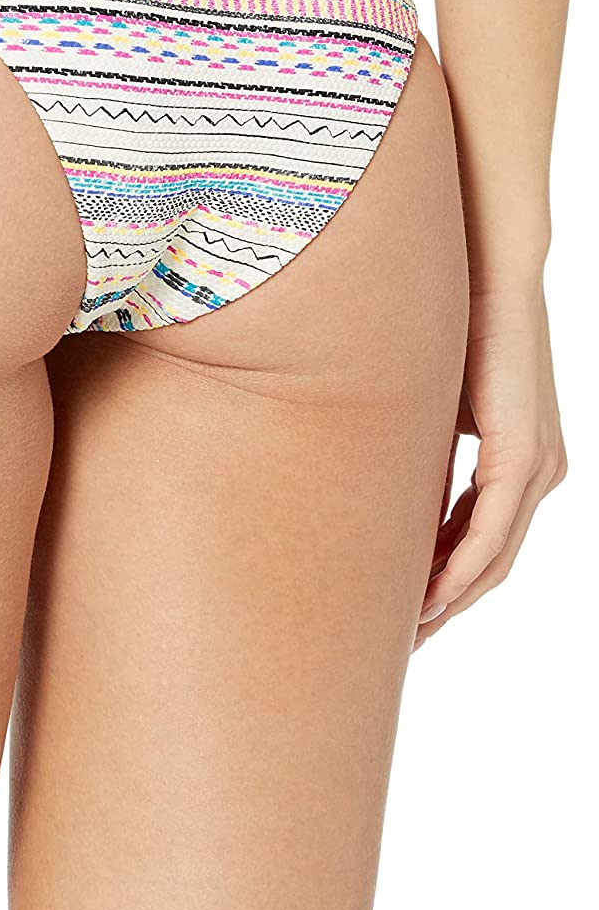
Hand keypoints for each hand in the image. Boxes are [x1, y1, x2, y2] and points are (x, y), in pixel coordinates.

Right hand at [416, 282, 566, 647]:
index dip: (443, 580)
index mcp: (519, 460)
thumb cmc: (452, 323)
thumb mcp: (430, 406)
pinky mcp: (523, 457)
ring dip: (450, 600)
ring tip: (407, 631)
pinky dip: (460, 571)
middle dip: (446, 606)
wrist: (486, 268)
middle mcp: (539, 471)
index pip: (481, 538)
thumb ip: (416, 452)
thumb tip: (370, 489)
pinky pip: (491, 533)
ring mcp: (537, 468)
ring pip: (494, 559)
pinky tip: (428, 598)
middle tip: (403, 641)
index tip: (403, 609)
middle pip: (492, 564)